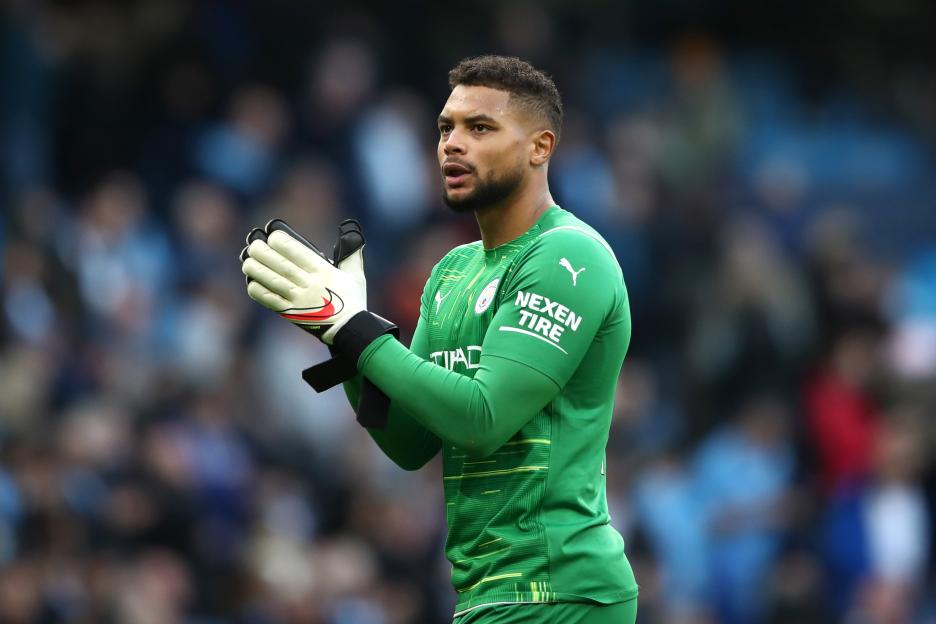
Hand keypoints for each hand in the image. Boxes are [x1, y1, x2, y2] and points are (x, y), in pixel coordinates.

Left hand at [241, 219, 365, 343]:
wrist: (349, 329)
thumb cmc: (352, 299)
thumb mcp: (356, 274)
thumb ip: (351, 253)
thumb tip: (351, 230)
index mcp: (324, 272)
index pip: (300, 254)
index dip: (283, 243)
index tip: (272, 235)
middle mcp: (310, 285)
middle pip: (282, 266)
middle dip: (264, 253)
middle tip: (254, 246)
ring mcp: (299, 300)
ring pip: (274, 281)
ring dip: (258, 270)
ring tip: (247, 261)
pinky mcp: (291, 313)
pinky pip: (271, 301)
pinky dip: (259, 291)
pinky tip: (251, 282)